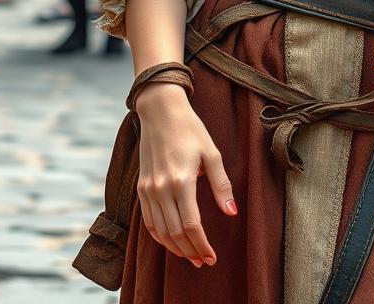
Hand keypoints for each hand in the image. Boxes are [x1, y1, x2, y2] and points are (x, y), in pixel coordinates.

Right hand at [134, 83, 236, 266]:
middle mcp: (161, 188)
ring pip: (159, 231)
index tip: (211, 257)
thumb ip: (221, 185)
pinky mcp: (141, 187)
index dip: (201, 245)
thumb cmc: (190, 129)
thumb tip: (232, 212)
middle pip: (175, 233)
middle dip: (190, 251)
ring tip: (190, 256)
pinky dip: (159, 236)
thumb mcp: (212, 153)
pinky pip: (148, 221)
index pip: (191, 225)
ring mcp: (148, 189)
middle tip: (203, 261)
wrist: (160, 111)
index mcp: (181, 180)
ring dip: (175, 248)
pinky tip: (171, 241)